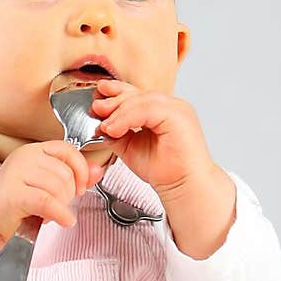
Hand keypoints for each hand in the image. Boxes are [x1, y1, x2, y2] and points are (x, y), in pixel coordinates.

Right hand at [0, 140, 105, 241]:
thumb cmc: (16, 202)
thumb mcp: (46, 186)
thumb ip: (74, 178)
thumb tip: (98, 171)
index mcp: (34, 150)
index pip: (67, 149)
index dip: (81, 169)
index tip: (81, 187)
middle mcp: (25, 157)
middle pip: (64, 173)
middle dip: (69, 195)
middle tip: (59, 206)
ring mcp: (17, 173)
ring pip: (57, 187)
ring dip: (61, 206)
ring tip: (50, 214)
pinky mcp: (13, 193)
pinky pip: (47, 201)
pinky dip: (60, 213)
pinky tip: (64, 221)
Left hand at [89, 79, 214, 198]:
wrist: (183, 187)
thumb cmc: (166, 171)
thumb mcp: (131, 148)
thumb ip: (117, 134)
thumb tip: (100, 125)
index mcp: (163, 111)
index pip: (137, 95)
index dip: (116, 94)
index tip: (97, 99)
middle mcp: (172, 107)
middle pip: (138, 94)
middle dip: (114, 99)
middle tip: (96, 107)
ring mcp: (177, 110)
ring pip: (141, 100)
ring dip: (118, 111)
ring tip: (104, 125)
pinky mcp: (178, 116)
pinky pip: (147, 110)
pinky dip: (126, 118)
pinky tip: (114, 128)